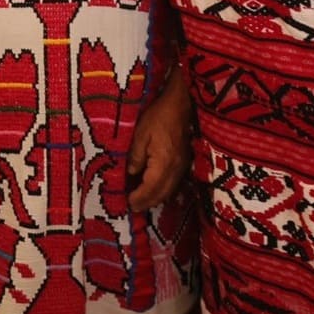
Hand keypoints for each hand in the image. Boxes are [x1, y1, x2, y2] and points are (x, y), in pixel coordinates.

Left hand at [126, 79, 192, 210]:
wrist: (182, 105)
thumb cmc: (159, 116)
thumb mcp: (141, 134)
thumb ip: (136, 156)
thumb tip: (131, 173)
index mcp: (163, 163)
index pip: (150, 188)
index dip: (139, 198)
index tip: (128, 204)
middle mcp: (175, 169)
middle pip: (162, 193)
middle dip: (147, 202)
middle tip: (134, 208)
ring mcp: (182, 166)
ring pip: (170, 190)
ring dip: (156, 199)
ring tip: (143, 202)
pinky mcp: (185, 161)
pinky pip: (175, 183)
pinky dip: (164, 190)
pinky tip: (157, 190)